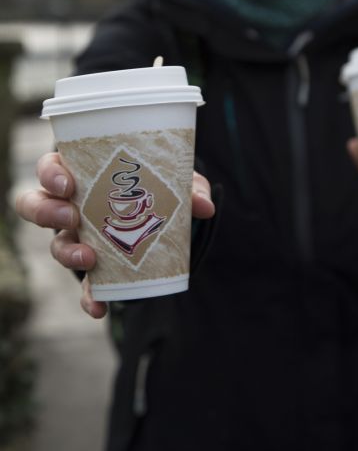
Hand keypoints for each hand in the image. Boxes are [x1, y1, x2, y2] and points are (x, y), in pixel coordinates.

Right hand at [16, 153, 214, 317]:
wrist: (166, 216)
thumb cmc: (160, 186)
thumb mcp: (176, 181)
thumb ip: (191, 187)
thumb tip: (204, 206)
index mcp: (84, 172)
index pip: (51, 167)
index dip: (51, 174)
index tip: (68, 183)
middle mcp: (72, 203)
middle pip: (37, 204)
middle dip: (47, 211)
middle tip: (71, 215)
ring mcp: (78, 236)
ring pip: (55, 244)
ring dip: (66, 253)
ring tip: (88, 259)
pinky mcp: (93, 266)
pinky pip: (82, 284)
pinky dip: (88, 297)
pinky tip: (99, 306)